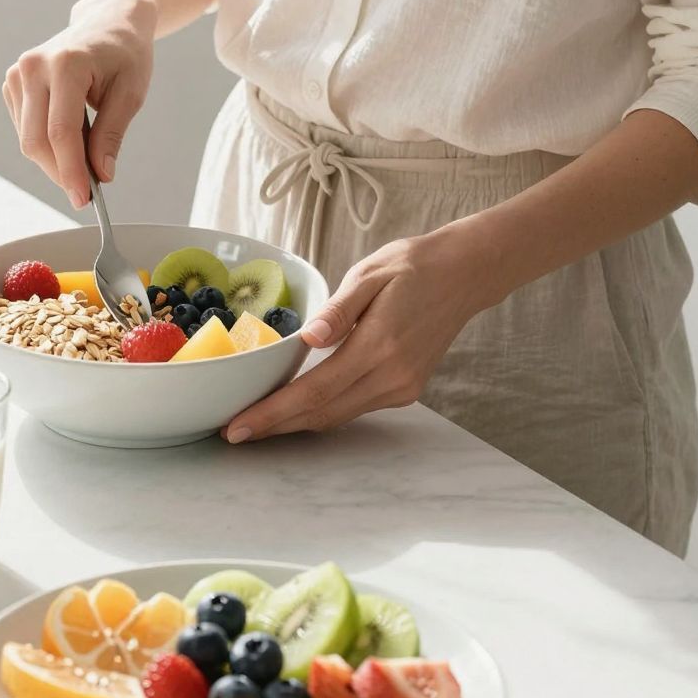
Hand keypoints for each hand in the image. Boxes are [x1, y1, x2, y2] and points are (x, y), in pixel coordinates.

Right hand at [2, 0, 155, 208]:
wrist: (107, 21)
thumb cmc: (124, 53)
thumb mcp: (130, 93)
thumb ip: (111, 134)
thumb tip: (101, 174)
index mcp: (66, 64)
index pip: (60, 131)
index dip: (71, 170)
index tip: (84, 198)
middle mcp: (33, 67)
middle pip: (36, 140)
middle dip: (60, 173)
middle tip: (86, 193)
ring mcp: (18, 74)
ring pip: (28, 139)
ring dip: (55, 160)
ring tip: (86, 154)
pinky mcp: (13, 83)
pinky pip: (24, 128)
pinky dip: (46, 144)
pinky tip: (71, 137)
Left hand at [222, 227, 485, 442]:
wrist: (464, 275)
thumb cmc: (412, 266)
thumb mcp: (370, 273)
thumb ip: (338, 309)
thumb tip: (308, 338)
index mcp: (378, 345)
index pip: (314, 391)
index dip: (273, 413)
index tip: (238, 425)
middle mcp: (391, 375)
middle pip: (322, 413)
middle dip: (275, 426)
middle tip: (233, 431)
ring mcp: (401, 387)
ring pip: (338, 415)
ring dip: (296, 423)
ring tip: (257, 422)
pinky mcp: (406, 389)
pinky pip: (355, 406)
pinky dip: (323, 409)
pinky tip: (298, 405)